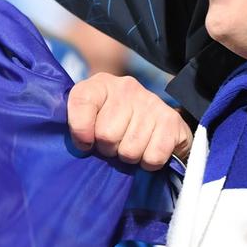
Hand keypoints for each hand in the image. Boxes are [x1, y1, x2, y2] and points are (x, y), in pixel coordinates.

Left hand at [67, 74, 191, 169]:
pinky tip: (148, 149)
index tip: (85, 143)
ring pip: (130, 150)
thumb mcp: (89, 119)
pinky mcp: (170, 120)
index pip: (81, 102)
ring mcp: (151, 102)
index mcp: (101, 84)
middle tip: (114, 144)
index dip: (80, 131)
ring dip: (129, 157)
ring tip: (132, 146)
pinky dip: (149, 162)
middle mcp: (126, 87)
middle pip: (106, 135)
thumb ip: (76, 125)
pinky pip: (152, 157)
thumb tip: (80, 146)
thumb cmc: (114, 125)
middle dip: (108, 149)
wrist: (158, 123)